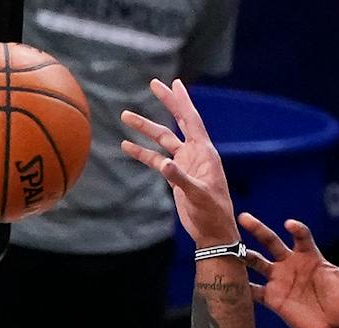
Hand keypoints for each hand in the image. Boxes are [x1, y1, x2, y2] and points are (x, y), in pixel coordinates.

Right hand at [120, 78, 237, 245]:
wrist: (213, 233)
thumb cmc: (212, 214)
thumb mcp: (198, 196)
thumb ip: (181, 179)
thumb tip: (164, 165)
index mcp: (205, 153)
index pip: (191, 120)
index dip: (182, 101)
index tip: (174, 82)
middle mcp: (195, 154)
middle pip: (177, 122)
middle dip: (166, 103)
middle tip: (153, 83)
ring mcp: (185, 164)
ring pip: (162, 140)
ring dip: (145, 129)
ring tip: (125, 116)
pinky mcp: (176, 177)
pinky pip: (156, 161)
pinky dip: (142, 153)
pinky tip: (126, 146)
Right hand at [241, 214, 338, 327]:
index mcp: (309, 255)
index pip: (300, 236)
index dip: (296, 229)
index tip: (290, 226)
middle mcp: (291, 264)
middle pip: (271, 241)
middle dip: (257, 229)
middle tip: (244, 218)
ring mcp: (280, 280)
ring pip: (257, 262)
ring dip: (244, 255)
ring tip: (231, 249)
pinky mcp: (273, 299)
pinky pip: (254, 291)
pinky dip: (242, 286)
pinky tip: (230, 280)